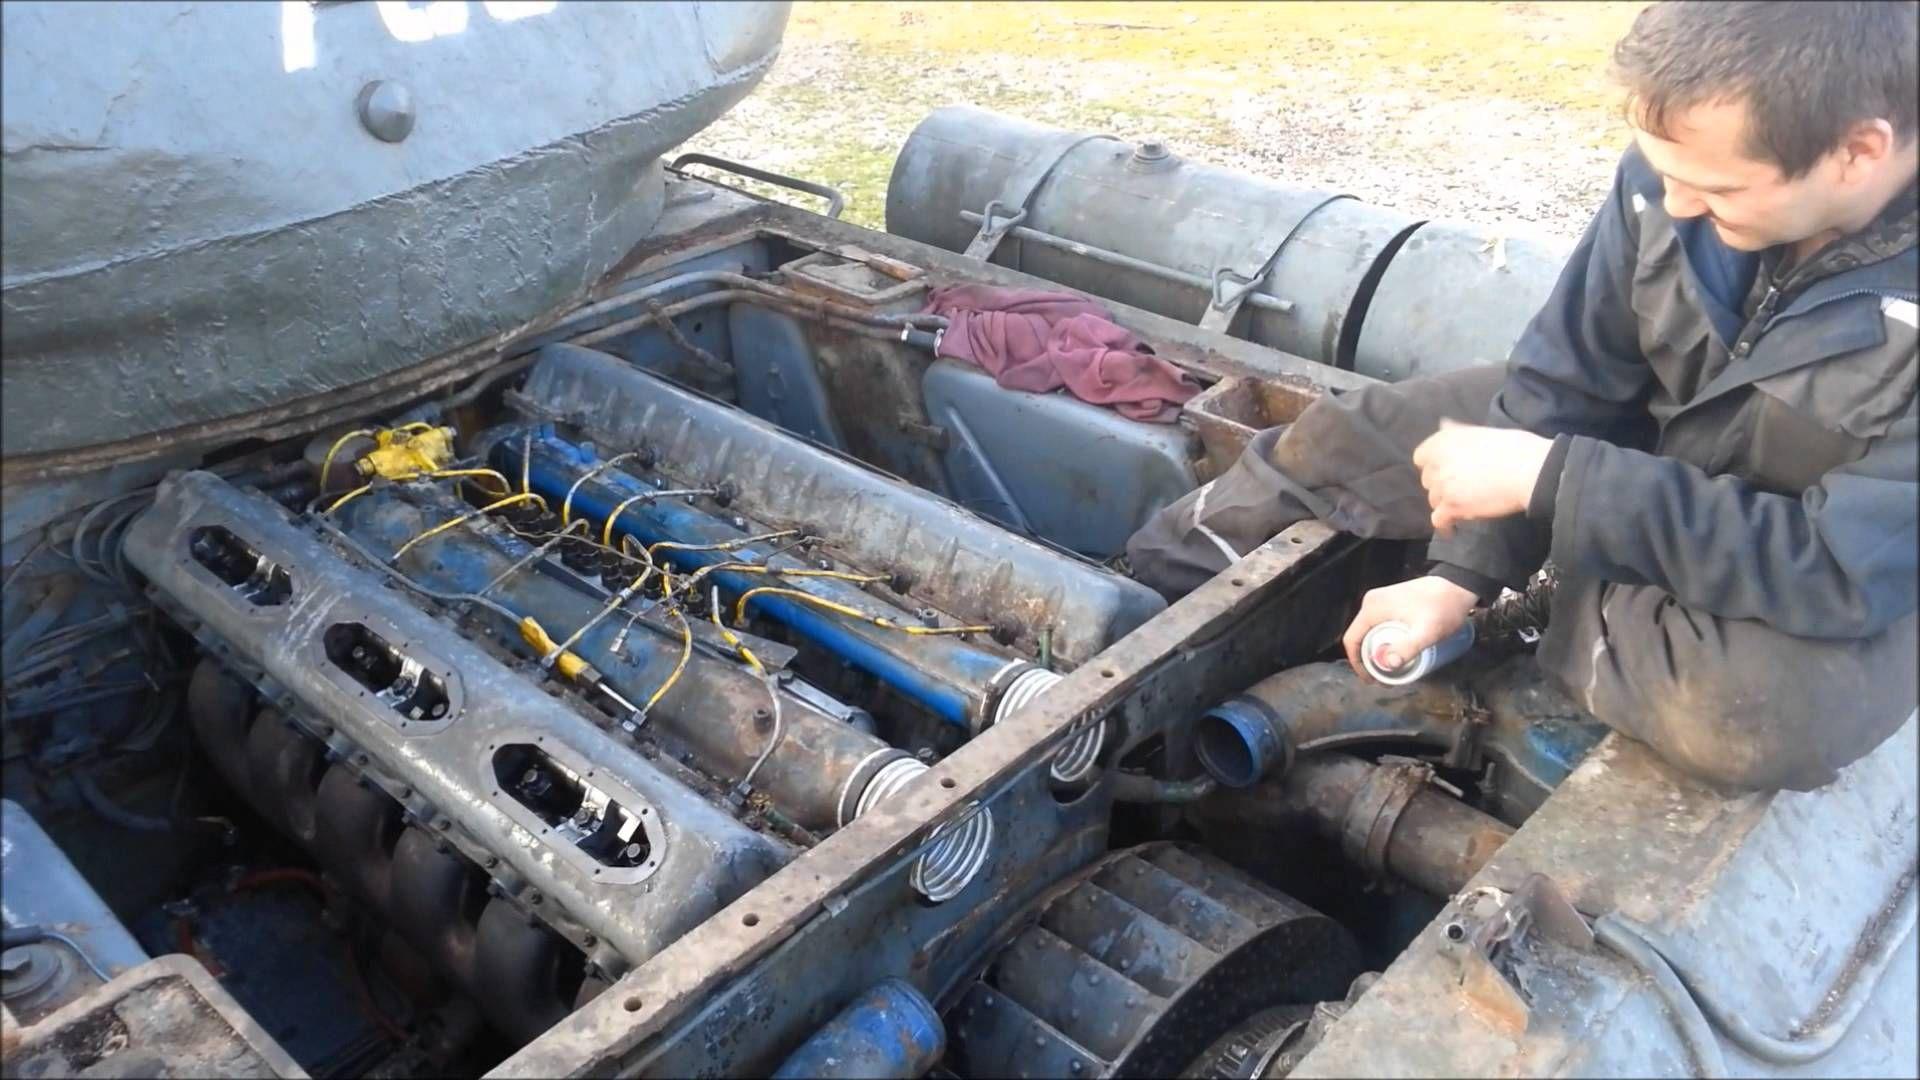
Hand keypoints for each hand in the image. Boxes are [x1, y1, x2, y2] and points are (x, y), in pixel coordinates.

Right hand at [1342, 575, 1478, 680]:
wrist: (1459, 585)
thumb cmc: (1443, 607)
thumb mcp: (1427, 631)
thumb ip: (1407, 647)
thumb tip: (1386, 664)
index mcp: (1372, 608)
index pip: (1351, 640)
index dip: (1357, 664)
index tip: (1371, 680)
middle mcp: (1371, 603)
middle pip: (1360, 637)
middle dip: (1368, 661)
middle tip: (1383, 678)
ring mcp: (1381, 601)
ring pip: (1370, 633)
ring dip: (1376, 652)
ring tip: (1391, 669)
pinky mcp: (1391, 602)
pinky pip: (1379, 626)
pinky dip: (1383, 641)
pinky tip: (1396, 651)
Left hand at [1411, 420, 1553, 534]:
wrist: (1528, 469)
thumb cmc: (1514, 447)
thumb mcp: (1481, 432)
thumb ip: (1458, 432)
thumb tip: (1443, 424)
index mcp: (1443, 441)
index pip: (1421, 457)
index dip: (1433, 466)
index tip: (1445, 471)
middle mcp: (1437, 462)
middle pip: (1428, 481)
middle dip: (1441, 486)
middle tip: (1460, 489)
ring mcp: (1443, 486)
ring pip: (1434, 501)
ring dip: (1446, 504)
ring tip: (1463, 506)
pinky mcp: (1452, 507)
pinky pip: (1438, 520)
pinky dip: (1445, 525)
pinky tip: (1452, 529)